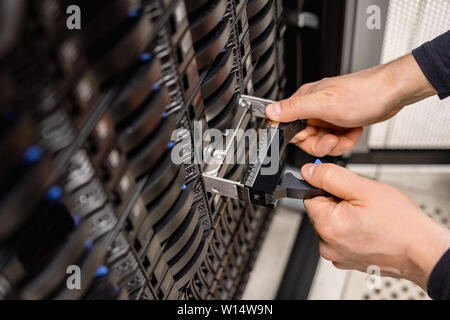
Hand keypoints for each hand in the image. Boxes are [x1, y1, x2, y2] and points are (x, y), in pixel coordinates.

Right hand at [266, 54, 436, 156]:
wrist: (393, 93)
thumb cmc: (364, 93)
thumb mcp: (324, 104)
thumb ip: (295, 109)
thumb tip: (271, 111)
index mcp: (306, 100)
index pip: (290, 127)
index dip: (302, 138)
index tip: (315, 137)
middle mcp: (315, 107)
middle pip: (307, 138)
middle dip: (322, 143)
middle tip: (333, 138)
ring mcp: (328, 115)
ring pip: (322, 141)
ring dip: (337, 142)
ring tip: (346, 134)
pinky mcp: (340, 121)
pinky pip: (336, 139)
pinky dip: (346, 139)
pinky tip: (353, 131)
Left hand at [301, 163, 449, 289]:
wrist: (422, 250)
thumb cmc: (399, 223)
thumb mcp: (363, 188)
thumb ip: (330, 176)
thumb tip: (308, 171)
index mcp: (327, 226)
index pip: (310, 196)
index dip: (328, 188)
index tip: (346, 190)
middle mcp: (327, 245)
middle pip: (320, 211)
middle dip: (338, 203)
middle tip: (362, 204)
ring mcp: (336, 255)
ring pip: (331, 224)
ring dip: (345, 217)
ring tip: (368, 218)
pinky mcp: (346, 261)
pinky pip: (340, 238)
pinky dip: (351, 231)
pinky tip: (368, 229)